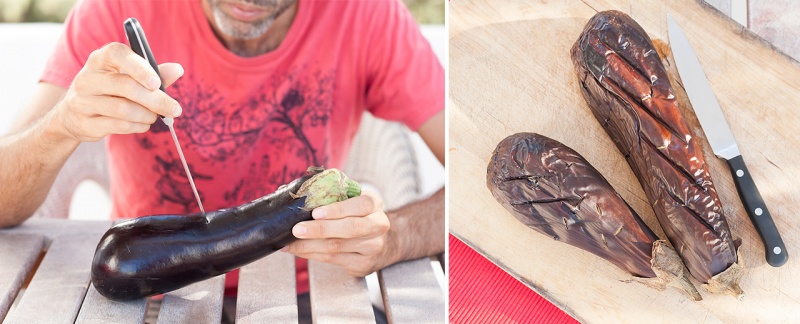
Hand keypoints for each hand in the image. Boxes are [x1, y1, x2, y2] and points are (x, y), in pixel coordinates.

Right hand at [51, 42, 183, 141]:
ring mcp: (82, 101)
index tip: (157, 82)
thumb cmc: (109, 91)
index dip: (139, 67)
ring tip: (154, 116)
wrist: (72, 115)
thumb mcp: (127, 77)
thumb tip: (177, 70)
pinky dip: (138, 126)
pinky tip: (143, 124)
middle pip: (125, 86)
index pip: (117, 54)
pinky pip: (119, 126)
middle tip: (175, 109)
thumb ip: (154, 73)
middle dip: (156, 100)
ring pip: (123, 109)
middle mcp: (87, 78)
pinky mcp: (85, 123)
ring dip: (147, 115)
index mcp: (99, 60)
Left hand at [282, 191, 391, 276]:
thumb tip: (296, 194)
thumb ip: (332, 195)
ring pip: (337, 246)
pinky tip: (299, 251)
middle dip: (320, 229)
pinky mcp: (363, 264)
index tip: (315, 212)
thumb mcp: (352, 200)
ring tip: (290, 243)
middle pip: (350, 228)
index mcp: (374, 203)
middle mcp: (378, 225)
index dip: (338, 209)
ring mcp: (372, 247)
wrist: (380, 242)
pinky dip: (312, 255)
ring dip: (309, 245)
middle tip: (297, 230)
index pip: (360, 205)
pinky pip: (333, 259)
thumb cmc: (357, 215)